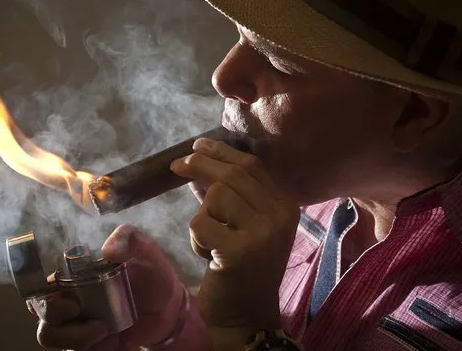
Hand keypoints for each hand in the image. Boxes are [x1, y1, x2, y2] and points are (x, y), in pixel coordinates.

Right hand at [27, 224, 184, 349]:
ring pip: (50, 336)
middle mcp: (69, 298)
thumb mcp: (146, 250)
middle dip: (54, 316)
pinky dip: (92, 349)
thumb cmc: (151, 273)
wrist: (167, 308)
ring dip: (72, 336)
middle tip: (77, 310)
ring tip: (103, 330)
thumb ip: (130, 239)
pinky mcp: (88, 344)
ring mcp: (76, 323)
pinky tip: (112, 340)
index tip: (61, 296)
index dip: (39, 290)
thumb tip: (108, 249)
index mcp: (74, 273)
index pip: (39, 281)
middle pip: (39, 311)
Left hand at [170, 138, 299, 331]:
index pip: (252, 165)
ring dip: (202, 215)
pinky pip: (201, 224)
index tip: (197, 146)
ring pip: (216, 196)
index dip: (221, 152)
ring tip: (210, 239)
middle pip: (233, 175)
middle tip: (176, 166)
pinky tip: (210, 257)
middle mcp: (279, 215)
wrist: (248, 315)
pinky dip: (196, 239)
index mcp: (285, 205)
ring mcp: (262, 233)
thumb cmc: (243, 268)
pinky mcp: (239, 251)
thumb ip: (231, 196)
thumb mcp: (245, 226)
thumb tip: (198, 165)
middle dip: (200, 165)